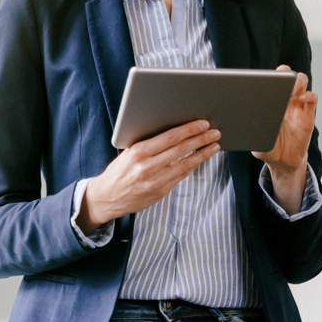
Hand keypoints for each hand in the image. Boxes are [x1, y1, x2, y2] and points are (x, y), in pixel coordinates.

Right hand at [77, 120, 220, 231]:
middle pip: (181, 149)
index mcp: (138, 152)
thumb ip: (148, 143)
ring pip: (185, 164)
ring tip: (214, 145)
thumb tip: (174, 131)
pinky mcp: (160, 191)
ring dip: (202, 154)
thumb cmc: (119, 171)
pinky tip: (201, 158)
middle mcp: (148, 166)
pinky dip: (193, 166)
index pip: (170, 137)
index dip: (189, 130)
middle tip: (215, 132)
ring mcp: (155, 181)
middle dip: (200, 139)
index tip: (202, 123)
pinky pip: (181, 176)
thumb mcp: (128, 152)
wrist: (107, 197)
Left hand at [252, 64, 317, 213]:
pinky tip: (303, 98)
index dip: (270, 76)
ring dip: (298, 81)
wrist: (282, 161)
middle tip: (282, 80)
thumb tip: (246, 119)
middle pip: (289, 77)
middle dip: (286, 73)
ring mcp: (297, 106)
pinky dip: (309, 95)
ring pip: (302, 83)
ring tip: (292, 89)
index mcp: (271, 103)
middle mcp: (285, 101)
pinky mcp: (308, 115)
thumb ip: (252, 129)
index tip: (266, 78)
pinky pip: (312, 99)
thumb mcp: (255, 137)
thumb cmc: (267, 147)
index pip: (272, 82)